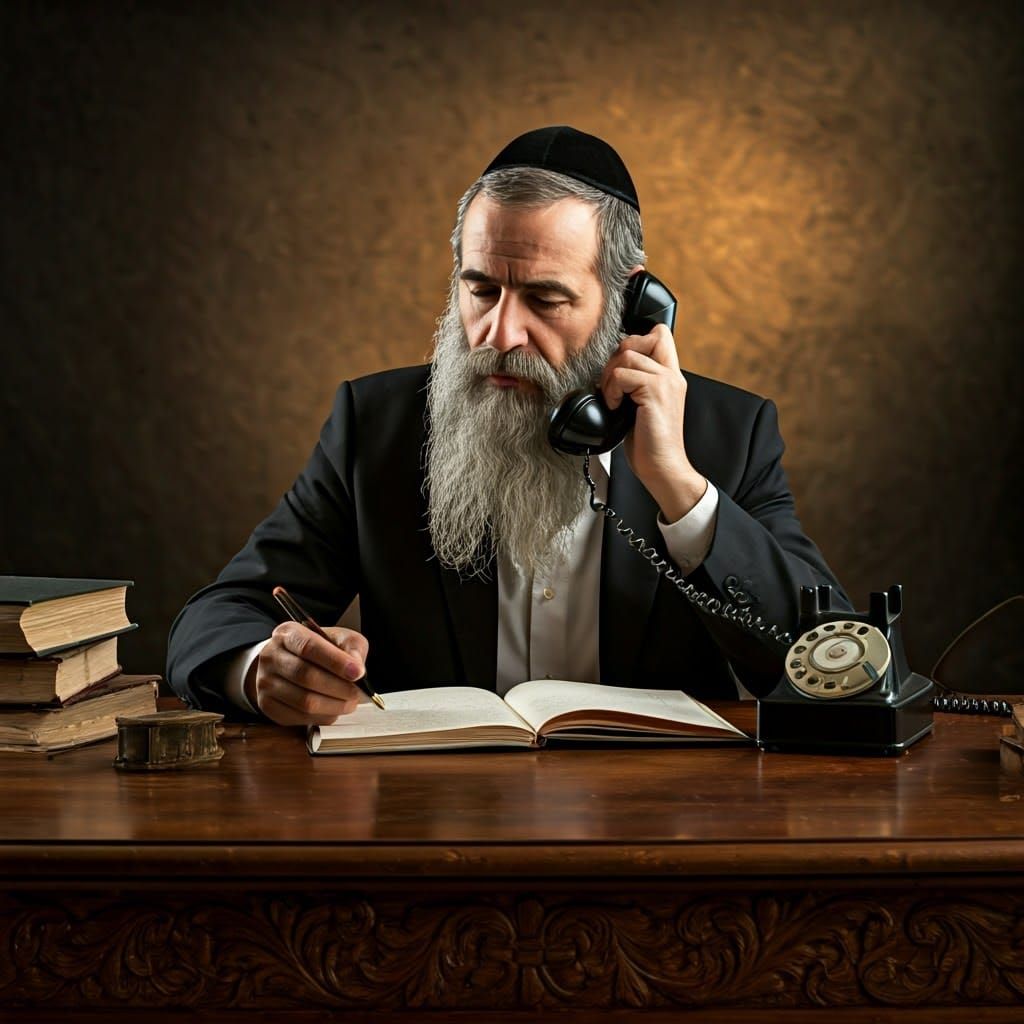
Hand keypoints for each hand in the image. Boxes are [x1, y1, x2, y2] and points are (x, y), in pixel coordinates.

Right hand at [246, 622, 368, 725]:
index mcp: (288, 634)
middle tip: (357, 692)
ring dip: (334, 705)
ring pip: (304, 702)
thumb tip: (357, 667)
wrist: (288, 662)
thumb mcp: (338, 638)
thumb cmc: (317, 650)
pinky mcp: (268, 705)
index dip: (336, 662)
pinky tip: (334, 708)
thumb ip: (352, 647)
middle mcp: (271, 656)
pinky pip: (300, 717)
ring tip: (350, 702)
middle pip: (306, 676)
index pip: (309, 647)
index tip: (357, 673)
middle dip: (339, 687)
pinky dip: (324, 716)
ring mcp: (265, 683)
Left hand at [599, 323, 706, 521]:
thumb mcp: (642, 407)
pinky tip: (615, 407)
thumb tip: (609, 373)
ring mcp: (666, 382)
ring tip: (613, 398)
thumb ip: (635, 385)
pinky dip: (611, 389)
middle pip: (644, 336)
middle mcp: (672, 375)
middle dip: (619, 355)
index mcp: (670, 376)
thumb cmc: (649, 444)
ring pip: (628, 354)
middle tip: (613, 384)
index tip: (622, 368)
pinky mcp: (655, 393)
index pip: (659, 335)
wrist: (663, 468)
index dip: (635, 341)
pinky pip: (622, 374)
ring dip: (611, 375)